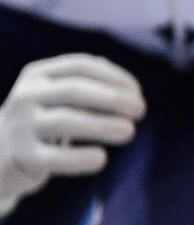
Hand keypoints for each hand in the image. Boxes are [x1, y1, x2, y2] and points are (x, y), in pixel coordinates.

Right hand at [0, 54, 145, 212]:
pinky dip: (81, 158)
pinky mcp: (21, 156)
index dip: (116, 77)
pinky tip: (101, 158)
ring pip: (67, 121)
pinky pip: (55, 157)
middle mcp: (26, 95)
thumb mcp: (57, 96)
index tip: (138, 93)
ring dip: (104, 125)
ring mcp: (21, 125)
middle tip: (140, 111)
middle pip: (76, 90)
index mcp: (38, 74)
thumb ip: (89, 85)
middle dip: (114, 99)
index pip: (82, 66)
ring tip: (129, 131)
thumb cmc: (42, 120)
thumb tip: (128, 89)